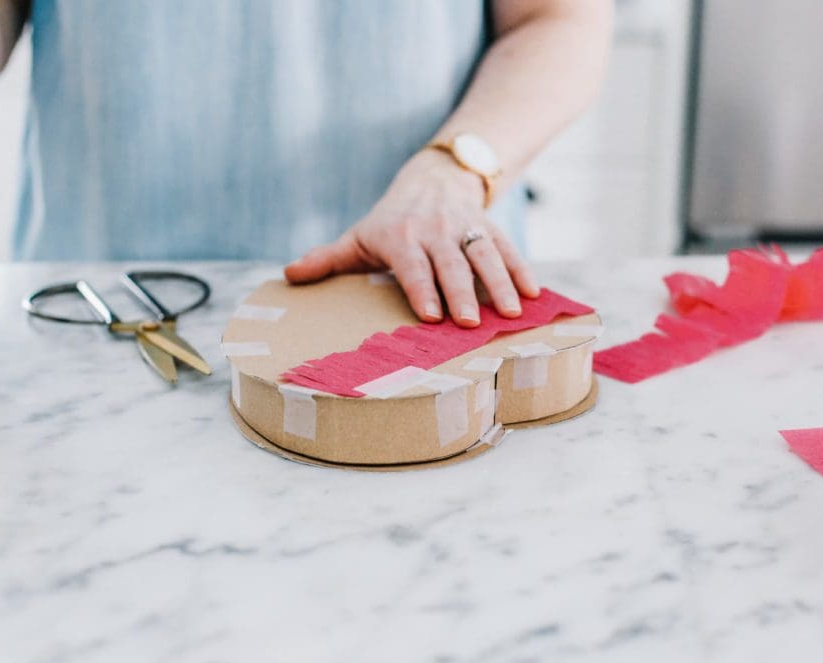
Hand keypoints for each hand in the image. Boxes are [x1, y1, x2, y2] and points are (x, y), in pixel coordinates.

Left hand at [284, 149, 538, 327]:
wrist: (432, 179)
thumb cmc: (389, 221)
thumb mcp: (358, 237)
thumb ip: (327, 259)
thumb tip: (288, 275)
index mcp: (400, 236)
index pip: (412, 265)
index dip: (421, 289)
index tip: (430, 314)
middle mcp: (435, 230)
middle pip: (451, 263)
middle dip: (463, 292)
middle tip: (471, 323)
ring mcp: (465, 228)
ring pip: (485, 254)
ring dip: (501, 283)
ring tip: (512, 313)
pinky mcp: (489, 227)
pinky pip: (508, 248)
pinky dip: (522, 269)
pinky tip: (535, 294)